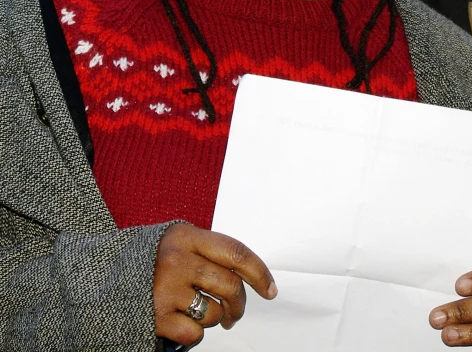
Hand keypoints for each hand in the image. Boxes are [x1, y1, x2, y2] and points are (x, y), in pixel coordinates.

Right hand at [153, 223, 276, 348]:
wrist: (103, 274)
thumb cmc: (151, 258)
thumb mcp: (178, 240)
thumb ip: (208, 250)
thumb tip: (250, 272)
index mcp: (186, 235)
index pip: (236, 252)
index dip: (259, 273)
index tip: (270, 290)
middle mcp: (177, 259)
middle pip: (230, 286)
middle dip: (239, 305)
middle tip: (234, 313)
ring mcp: (165, 288)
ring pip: (214, 311)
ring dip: (214, 318)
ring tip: (199, 311)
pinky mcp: (155, 316)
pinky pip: (194, 333)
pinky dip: (193, 333)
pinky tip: (180, 321)